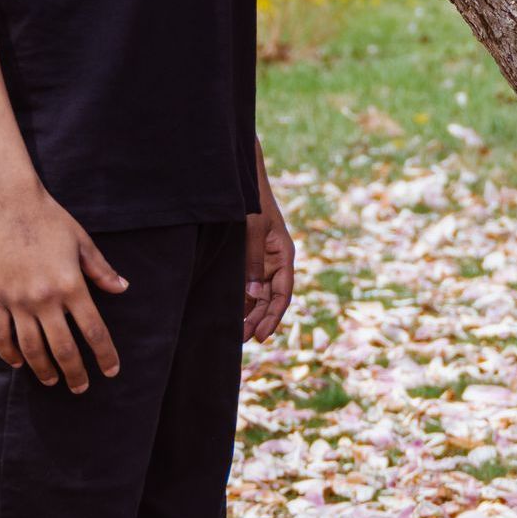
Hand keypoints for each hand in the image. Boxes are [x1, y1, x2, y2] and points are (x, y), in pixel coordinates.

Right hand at [0, 177, 125, 391]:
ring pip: (32, 348)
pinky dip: (10, 354)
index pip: (94, 331)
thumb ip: (101, 270)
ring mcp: (17, 300)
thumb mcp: (82, 242)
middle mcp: (45, 298)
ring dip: (44, 369)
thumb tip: (122, 289)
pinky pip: (1, 335)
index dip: (105, 355)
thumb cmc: (50, 219)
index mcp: (71, 285)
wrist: (8, 202)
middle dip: (75, 373)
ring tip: (53, 381)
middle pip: (64, 348)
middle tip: (81, 387)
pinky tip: (20, 364)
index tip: (111, 371)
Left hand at [246, 157, 294, 341]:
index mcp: (284, 255)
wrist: (242, 179)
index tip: (262, 335)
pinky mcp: (247, 259)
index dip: (274, 316)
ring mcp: (262, 261)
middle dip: (259, 319)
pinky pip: (247, 285)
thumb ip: (253, 261)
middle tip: (244, 338)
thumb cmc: (251, 201)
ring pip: (259, 295)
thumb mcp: (252, 229)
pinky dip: (242, 300)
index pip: (284, 294)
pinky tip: (232, 313)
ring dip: (250, 313)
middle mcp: (275, 261)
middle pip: (271, 299)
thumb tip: (253, 295)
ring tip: (237, 332)